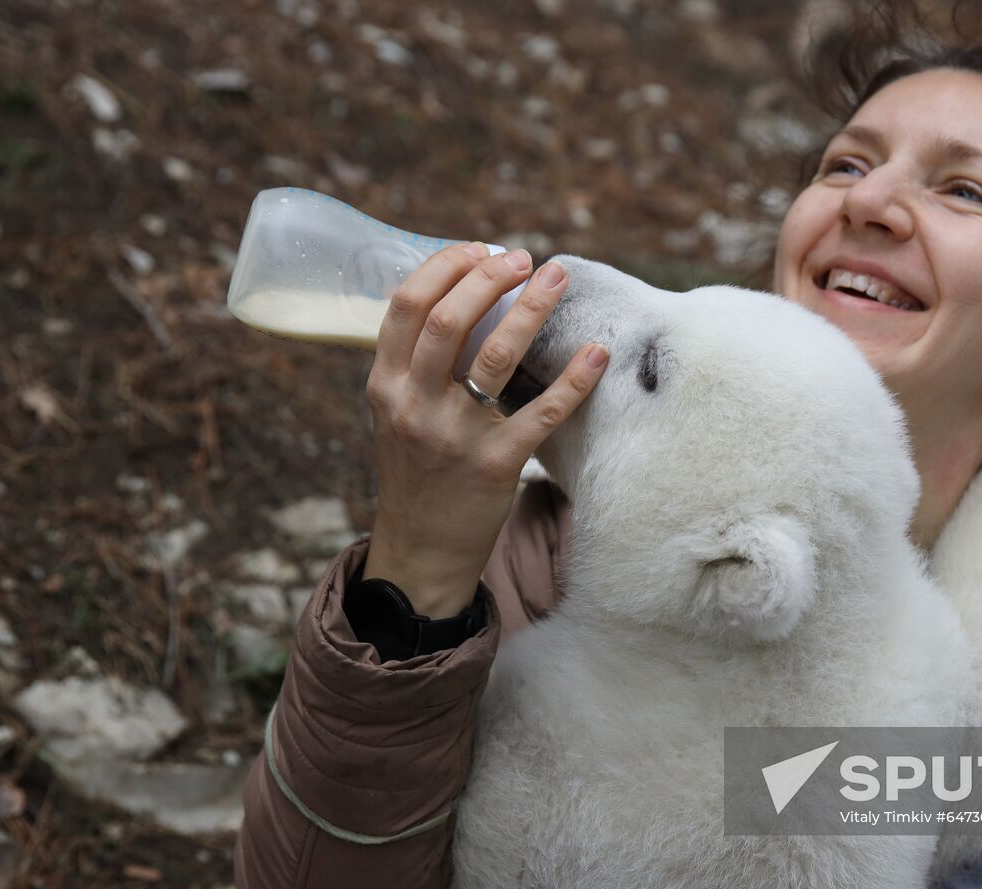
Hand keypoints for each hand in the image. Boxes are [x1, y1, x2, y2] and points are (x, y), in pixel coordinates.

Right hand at [361, 242, 608, 616]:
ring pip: (495, 357)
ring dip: (531, 310)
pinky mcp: (495, 464)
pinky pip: (542, 412)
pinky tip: (597, 352)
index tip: (480, 248)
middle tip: (525, 258)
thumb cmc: (418, 467)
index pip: (406, 305)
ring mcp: (454, 435)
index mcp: (384, 384)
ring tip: (557, 279)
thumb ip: (417, 361)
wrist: (422, 547)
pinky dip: (574, 378)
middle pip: (449, 320)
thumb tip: (464, 293)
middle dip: (490, 278)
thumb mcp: (396, 411)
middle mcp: (413, 404)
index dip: (444, 267)